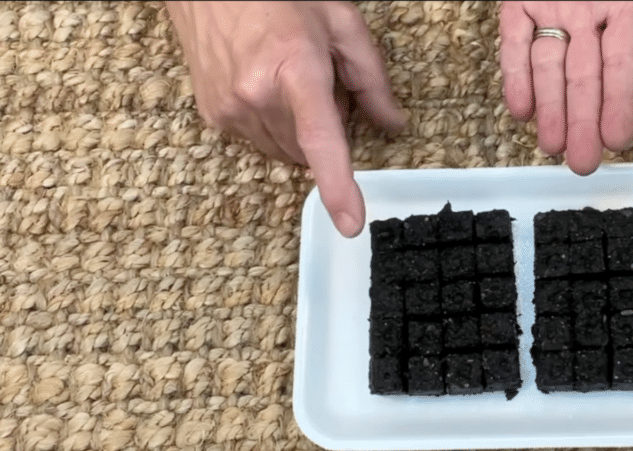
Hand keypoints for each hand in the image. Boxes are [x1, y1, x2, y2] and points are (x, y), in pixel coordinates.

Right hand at [165, 1, 406, 237]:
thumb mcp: (341, 21)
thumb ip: (372, 78)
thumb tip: (393, 125)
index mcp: (295, 68)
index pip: (320, 139)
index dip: (338, 185)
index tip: (350, 222)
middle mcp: (256, 95)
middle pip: (310, 150)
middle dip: (325, 129)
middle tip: (320, 83)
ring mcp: (230, 110)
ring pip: (286, 152)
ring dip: (298, 129)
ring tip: (288, 79)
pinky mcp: (214, 116)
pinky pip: (260, 142)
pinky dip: (273, 125)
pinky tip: (266, 86)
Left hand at [500, 1, 632, 175]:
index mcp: (624, 10)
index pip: (625, 64)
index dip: (621, 101)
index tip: (621, 139)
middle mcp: (589, 18)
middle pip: (586, 78)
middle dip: (583, 121)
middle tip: (582, 163)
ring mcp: (553, 11)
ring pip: (550, 69)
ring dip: (551, 109)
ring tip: (551, 147)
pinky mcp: (518, 3)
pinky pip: (515, 44)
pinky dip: (515, 75)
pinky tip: (519, 111)